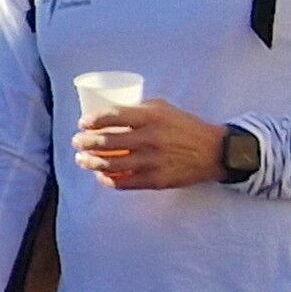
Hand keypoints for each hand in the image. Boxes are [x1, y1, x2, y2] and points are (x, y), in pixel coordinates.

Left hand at [71, 98, 225, 189]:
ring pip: (111, 164)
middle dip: (85, 143)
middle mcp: (150, 138)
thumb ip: (138, 109)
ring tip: (81, 160)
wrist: (213, 151)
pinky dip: (108, 179)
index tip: (82, 123)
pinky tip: (101, 175)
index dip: (92, 120)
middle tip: (76, 142)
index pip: (113, 116)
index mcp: (152, 117)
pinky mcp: (155, 180)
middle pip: (106, 141)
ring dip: (90, 163)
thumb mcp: (164, 109)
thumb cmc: (185, 127)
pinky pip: (124, 182)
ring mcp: (152, 161)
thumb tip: (109, 113)